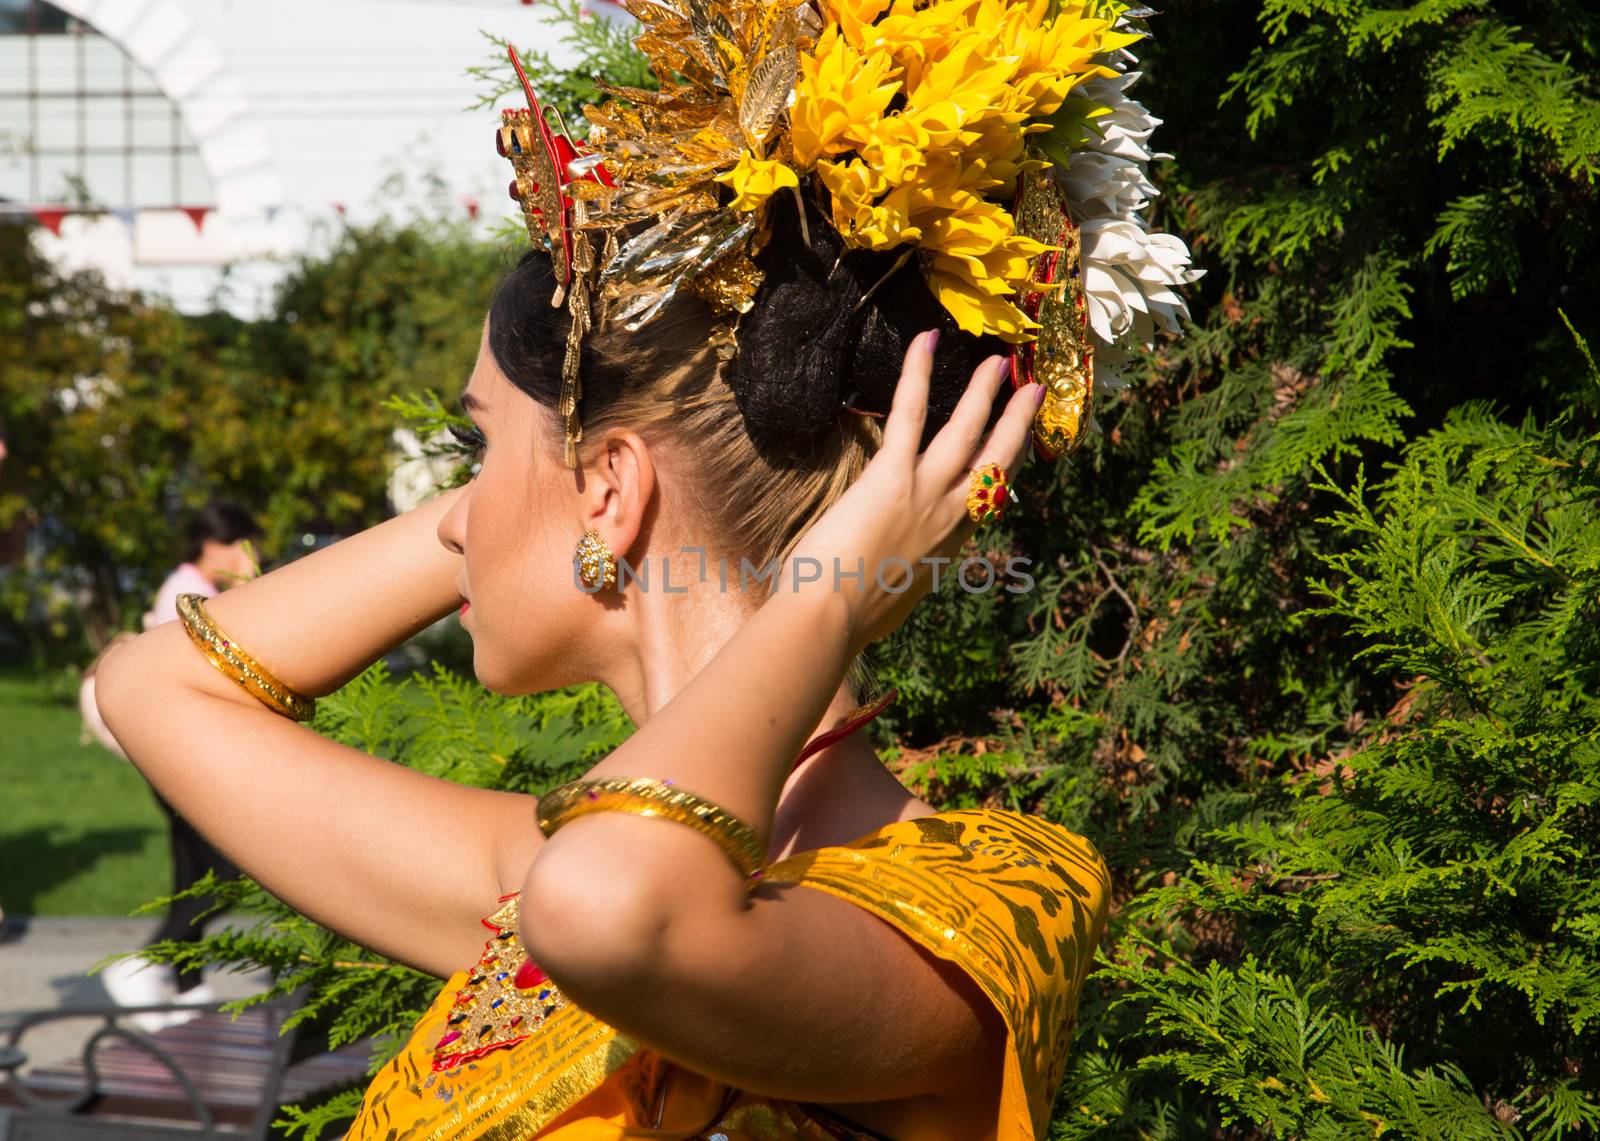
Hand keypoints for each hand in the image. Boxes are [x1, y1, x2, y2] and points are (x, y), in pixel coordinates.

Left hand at [784, 330, 1041, 655]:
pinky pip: (911, 413)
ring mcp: (926, 494)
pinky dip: (918, 374)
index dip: (1007, 469)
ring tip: (999, 362)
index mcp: (949, 548)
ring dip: (986, 393)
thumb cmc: (850, 619)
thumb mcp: (893, 601)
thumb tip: (889, 582)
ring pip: (967, 432)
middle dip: (1017, 422)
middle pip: (996, 461)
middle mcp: (949, 518)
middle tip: (1032, 391)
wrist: (830, 620)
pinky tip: (926, 340)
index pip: (987, 500)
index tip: (1020, 447)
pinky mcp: (892, 476)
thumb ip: (901, 579)